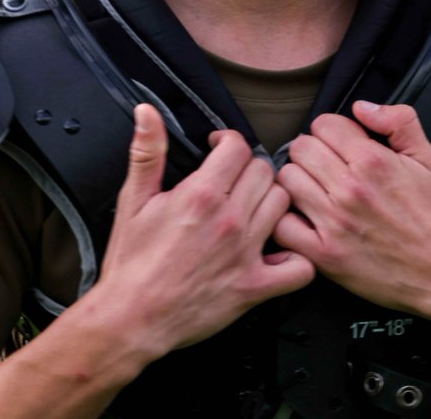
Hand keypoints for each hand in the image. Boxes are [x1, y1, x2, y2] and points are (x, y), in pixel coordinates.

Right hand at [90, 104, 313, 359]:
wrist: (130, 319)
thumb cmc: (131, 262)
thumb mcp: (133, 200)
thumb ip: (147, 150)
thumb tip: (147, 111)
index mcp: (201, 194)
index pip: (239, 147)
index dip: (228, 143)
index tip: (219, 152)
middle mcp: (229, 220)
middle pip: (265, 171)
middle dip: (250, 169)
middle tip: (234, 182)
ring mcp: (246, 253)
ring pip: (283, 205)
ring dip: (271, 202)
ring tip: (253, 209)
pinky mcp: (254, 286)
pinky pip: (299, 266)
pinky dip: (295, 258)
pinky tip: (277, 252)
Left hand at [274, 102, 430, 320]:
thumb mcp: (426, 157)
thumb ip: (398, 120)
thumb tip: (361, 107)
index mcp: (373, 161)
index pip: (323, 124)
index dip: (331, 131)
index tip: (339, 145)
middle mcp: (350, 189)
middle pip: (300, 148)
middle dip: (311, 152)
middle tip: (325, 167)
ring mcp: (334, 223)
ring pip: (287, 180)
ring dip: (298, 182)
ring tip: (315, 191)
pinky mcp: (324, 254)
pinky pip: (282, 225)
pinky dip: (288, 220)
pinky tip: (305, 219)